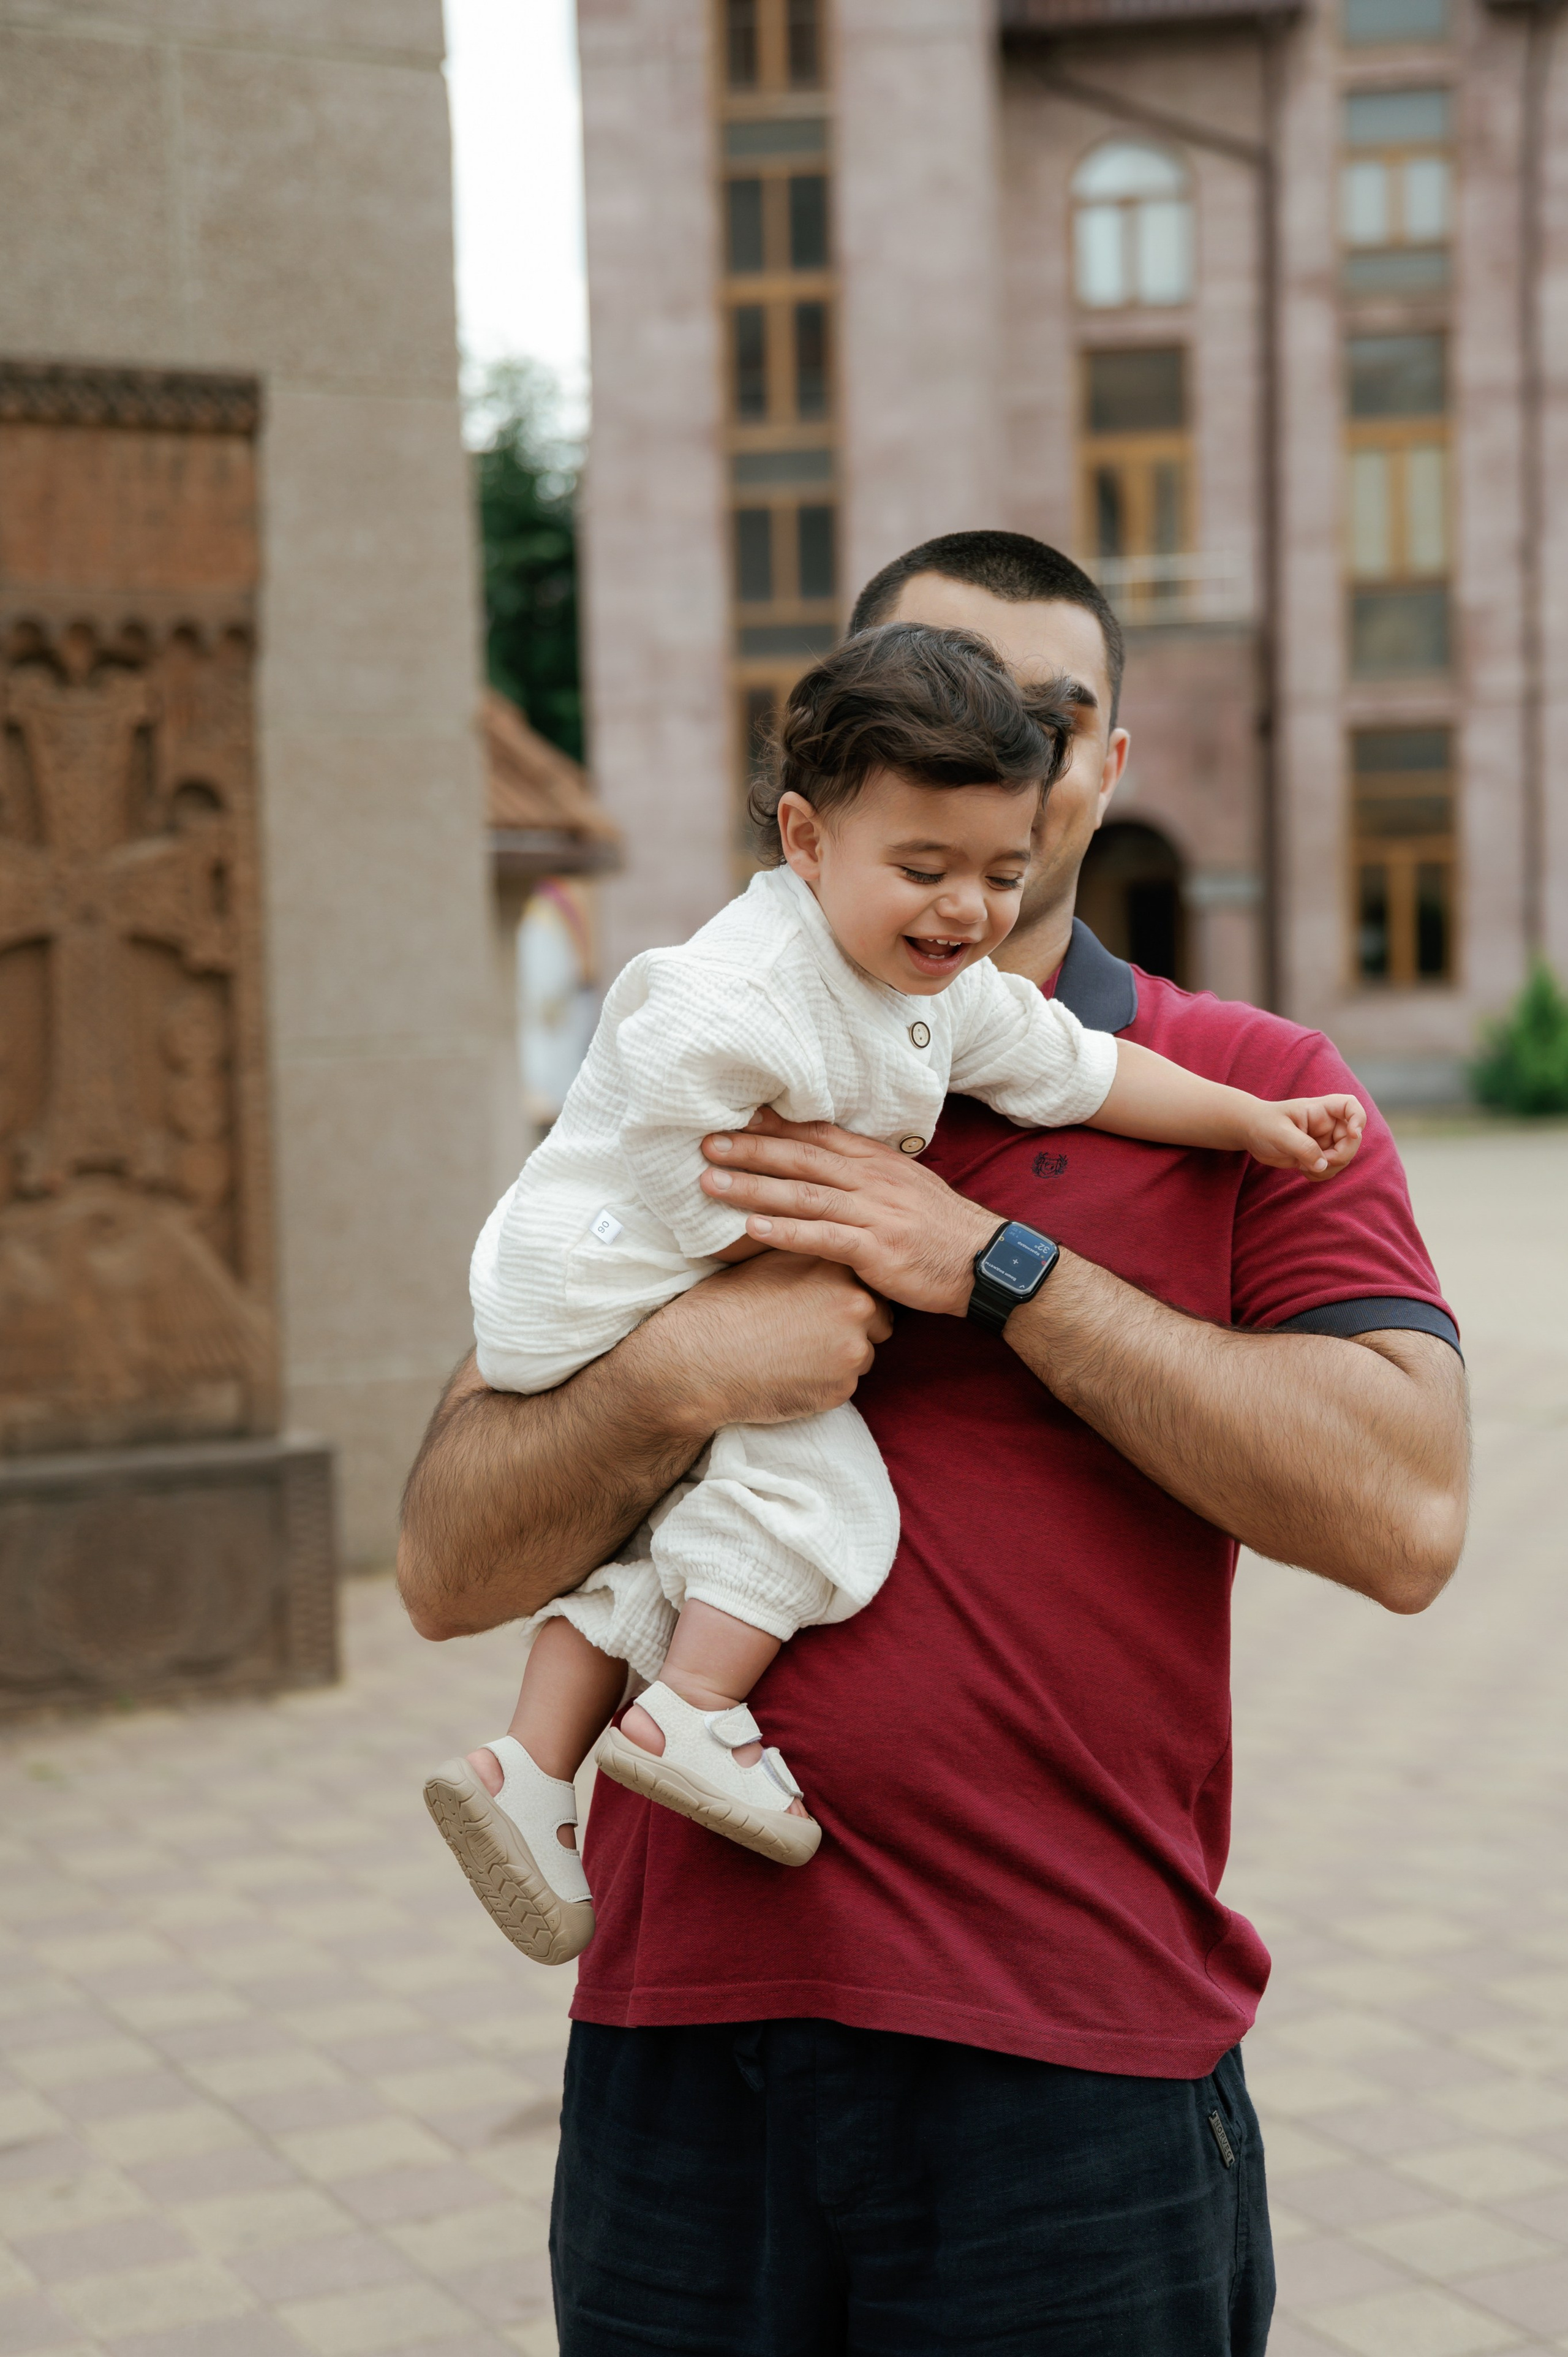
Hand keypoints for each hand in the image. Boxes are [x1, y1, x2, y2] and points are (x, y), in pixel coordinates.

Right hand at [646, 1247, 891, 1433]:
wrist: (699, 1359)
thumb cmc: (727, 1305)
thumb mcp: (768, 1259)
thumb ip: (810, 1251)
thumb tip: (830, 1243)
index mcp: (839, 1266)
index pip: (870, 1279)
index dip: (847, 1292)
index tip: (824, 1301)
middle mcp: (857, 1305)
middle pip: (878, 1318)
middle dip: (854, 1326)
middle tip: (809, 1331)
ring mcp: (853, 1350)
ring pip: (863, 1354)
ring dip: (840, 1357)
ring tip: (795, 1353)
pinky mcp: (843, 1389)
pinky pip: (845, 1385)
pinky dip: (825, 1383)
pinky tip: (791, 1375)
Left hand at [699, 1107, 999, 1315]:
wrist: (986, 1262)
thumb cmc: (939, 1229)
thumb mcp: (904, 1187)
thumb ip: (864, 1173)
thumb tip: (823, 1162)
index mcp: (877, 1161)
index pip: (818, 1134)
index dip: (775, 1124)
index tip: (735, 1116)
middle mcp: (872, 1179)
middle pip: (802, 1157)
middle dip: (751, 1149)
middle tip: (705, 1144)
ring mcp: (875, 1213)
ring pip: (804, 1194)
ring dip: (754, 1188)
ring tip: (711, 1184)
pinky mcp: (877, 1250)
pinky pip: (824, 1237)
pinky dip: (786, 1233)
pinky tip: (752, 1231)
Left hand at [1243, 1093, 1365, 1180]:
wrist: (1251, 1133)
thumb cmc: (1263, 1124)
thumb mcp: (1279, 1133)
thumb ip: (1303, 1147)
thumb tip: (1323, 1165)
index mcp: (1320, 1110)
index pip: (1350, 1106)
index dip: (1359, 1119)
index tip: (1352, 1134)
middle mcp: (1327, 1124)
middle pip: (1352, 1140)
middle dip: (1339, 1156)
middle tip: (1315, 1163)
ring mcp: (1324, 1140)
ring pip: (1343, 1158)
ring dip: (1328, 1168)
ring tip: (1303, 1166)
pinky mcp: (1318, 1155)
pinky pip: (1331, 1168)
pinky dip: (1321, 1174)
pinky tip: (1302, 1170)